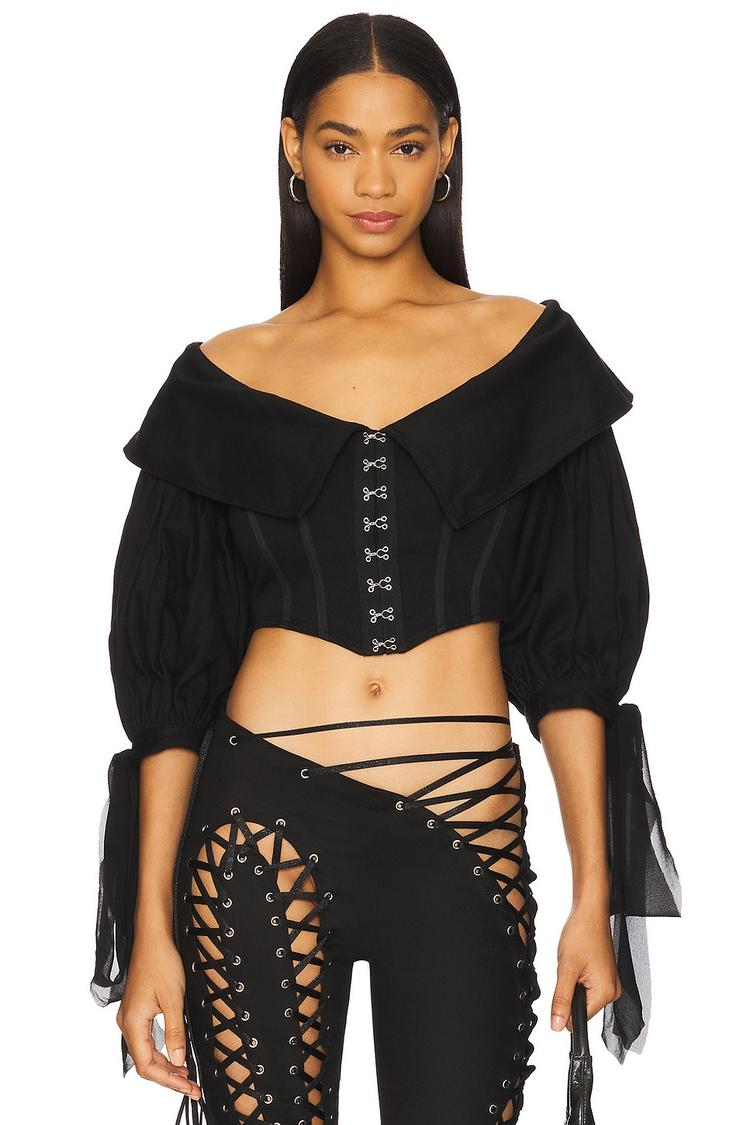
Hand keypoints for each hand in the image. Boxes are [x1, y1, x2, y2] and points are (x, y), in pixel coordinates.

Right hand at [116, 931, 201, 1101]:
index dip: (168, 1080)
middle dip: (169, 1077)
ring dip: (166, 1065)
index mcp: (133, 1022)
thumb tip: (178, 1059)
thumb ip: (175, 1031)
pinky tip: (175, 1055)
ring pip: (146, 1052)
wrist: (152, 938)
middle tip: (191, 1086)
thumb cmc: (160, 962)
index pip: (146, 1065)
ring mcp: (130, 1017)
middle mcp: (127, 1023)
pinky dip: (161, 1051)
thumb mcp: (173, 998)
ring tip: (186, 1075)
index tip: (188, 1087)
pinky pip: (146, 1040)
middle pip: (145, 1062)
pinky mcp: (137, 1011)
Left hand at [551, 899, 621, 1032]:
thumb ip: (562, 999)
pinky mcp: (605, 976)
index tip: (562, 988)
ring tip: (575, 963)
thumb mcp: (566, 968)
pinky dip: (578, 977)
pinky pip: (587, 986)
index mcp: (606, 993)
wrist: (590, 912)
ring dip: (573, 983)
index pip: (580, 1018)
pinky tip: (578, 962)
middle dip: (570, 991)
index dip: (565, 1007)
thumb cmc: (582, 933)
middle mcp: (612, 991)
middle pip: (582, 1008)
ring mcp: (610, 983)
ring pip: (583, 997)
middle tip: (570, 969)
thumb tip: (558, 1026)